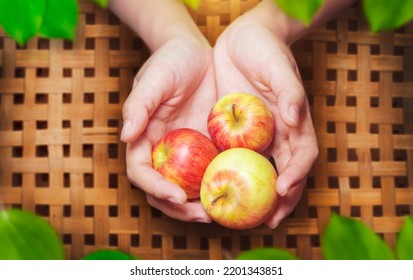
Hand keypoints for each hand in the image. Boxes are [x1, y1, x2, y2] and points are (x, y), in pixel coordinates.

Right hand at [122, 38, 215, 222]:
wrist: (196, 52)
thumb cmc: (170, 61)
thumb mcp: (154, 79)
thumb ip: (138, 106)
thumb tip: (125, 136)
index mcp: (144, 138)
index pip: (142, 172)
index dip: (156, 188)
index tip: (177, 195)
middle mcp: (163, 151)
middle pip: (163, 190)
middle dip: (180, 208)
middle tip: (205, 214)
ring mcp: (186, 152)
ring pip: (188, 188)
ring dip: (200, 204)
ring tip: (222, 211)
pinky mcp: (207, 148)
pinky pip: (211, 172)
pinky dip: (220, 186)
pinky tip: (237, 190)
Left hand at [213, 12, 318, 227]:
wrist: (243, 38)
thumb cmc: (266, 49)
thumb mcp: (278, 66)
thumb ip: (288, 91)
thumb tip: (293, 115)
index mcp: (294, 122)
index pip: (302, 156)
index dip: (297, 175)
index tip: (283, 192)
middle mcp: (278, 134)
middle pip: (284, 172)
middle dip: (280, 199)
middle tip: (268, 221)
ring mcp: (257, 135)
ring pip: (259, 172)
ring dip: (255, 195)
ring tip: (243, 216)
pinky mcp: (235, 132)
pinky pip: (234, 158)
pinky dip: (231, 176)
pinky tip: (218, 187)